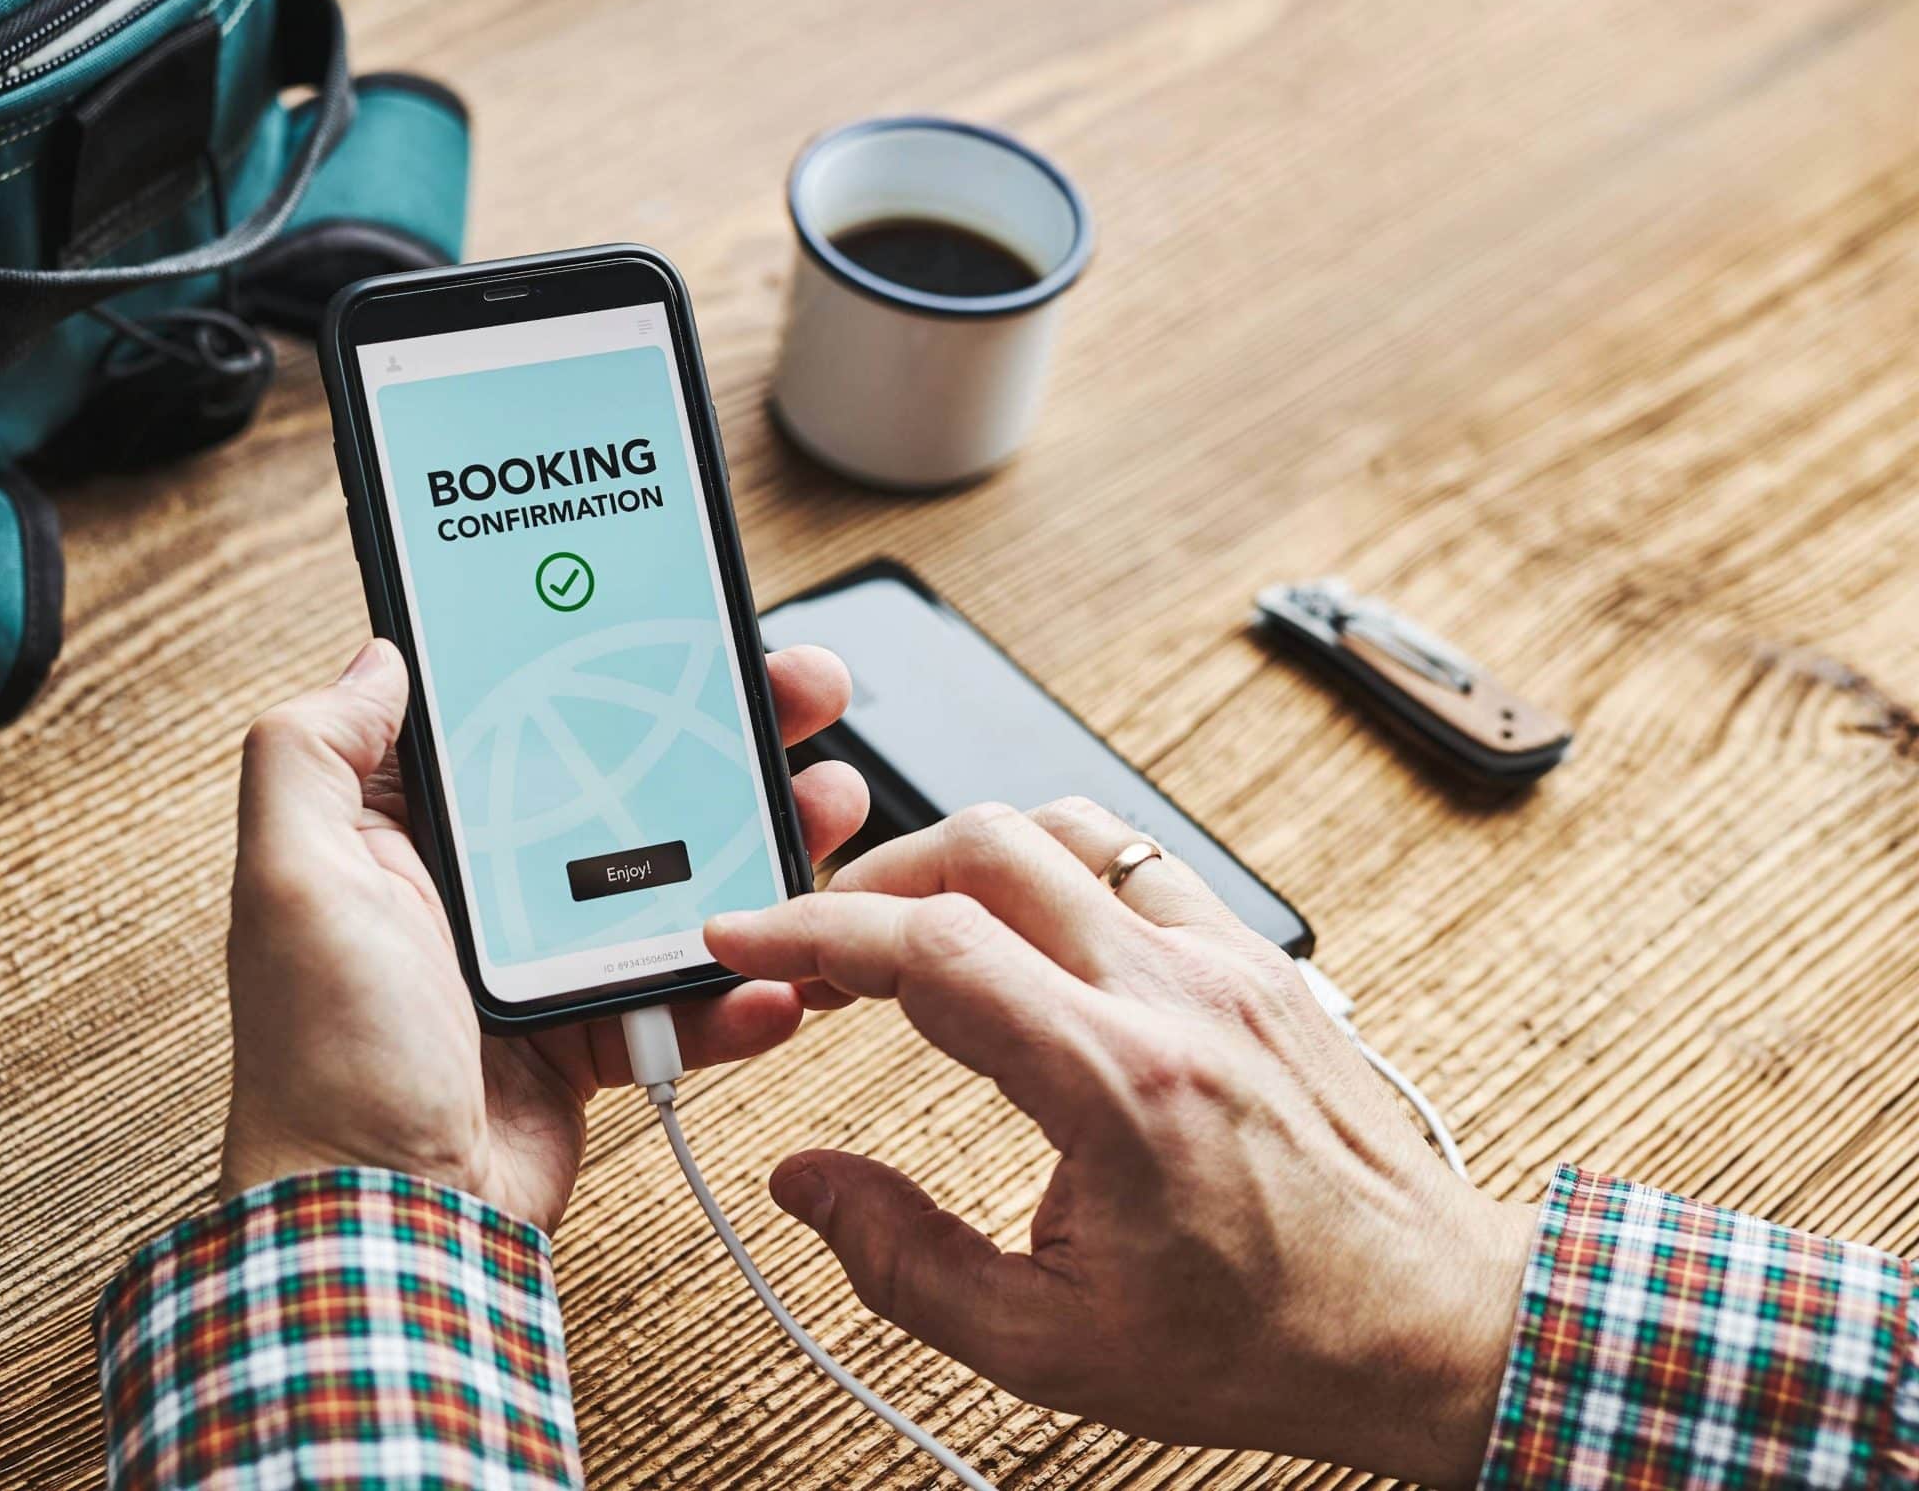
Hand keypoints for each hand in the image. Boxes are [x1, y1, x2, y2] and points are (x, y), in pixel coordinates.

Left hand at [217, 637, 868, 1232]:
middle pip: (622, 773)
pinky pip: (691, 991)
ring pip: (678, 871)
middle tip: (800, 690)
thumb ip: (312, 754)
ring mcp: (546, 955)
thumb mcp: (292, 884)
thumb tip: (373, 654)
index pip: (518, 708)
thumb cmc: (326, 1062)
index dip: (598, 654)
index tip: (680, 616)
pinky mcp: (596, 1030)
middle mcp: (479, 879)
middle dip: (719, 728)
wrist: (388, 1227)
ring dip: (763, 837)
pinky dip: (745, 986)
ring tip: (827, 806)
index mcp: (407, 827)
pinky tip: (782, 976)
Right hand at [705, 799, 1537, 1487]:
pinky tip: (1025, 928)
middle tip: (818, 940)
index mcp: (1118, 1087)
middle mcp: (1175, 996)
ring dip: (962, 859)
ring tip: (910, 926)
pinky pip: (1135, 860)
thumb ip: (903, 1262)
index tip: (744, 936)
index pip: (934, 951)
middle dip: (870, 879)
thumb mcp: (1050, 1348)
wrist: (1433, 1323)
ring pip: (1063, 829)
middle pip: (987, 846)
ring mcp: (1225, 963)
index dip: (813, 930)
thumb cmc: (1266, 1340)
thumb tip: (807, 1183)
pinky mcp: (1256, 959)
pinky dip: (1052, 870)